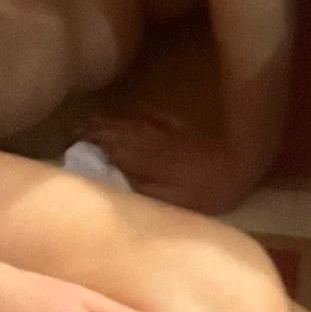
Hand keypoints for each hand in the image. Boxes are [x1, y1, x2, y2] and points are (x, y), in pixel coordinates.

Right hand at [84, 109, 264, 212]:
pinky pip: (156, 116)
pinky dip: (142, 113)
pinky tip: (134, 109)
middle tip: (72, 130)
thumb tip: (114, 183)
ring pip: (132, 122)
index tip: (69, 143)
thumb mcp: (175, 202)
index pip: (111, 149)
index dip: (89, 146)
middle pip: (118, 132)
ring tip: (92, 119)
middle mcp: (152, 142)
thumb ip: (143, 192)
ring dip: (111, 120)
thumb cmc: (208, 191)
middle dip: (94, 130)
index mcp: (148, 161)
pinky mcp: (182, 129)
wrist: (241, 161)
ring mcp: (167, 132)